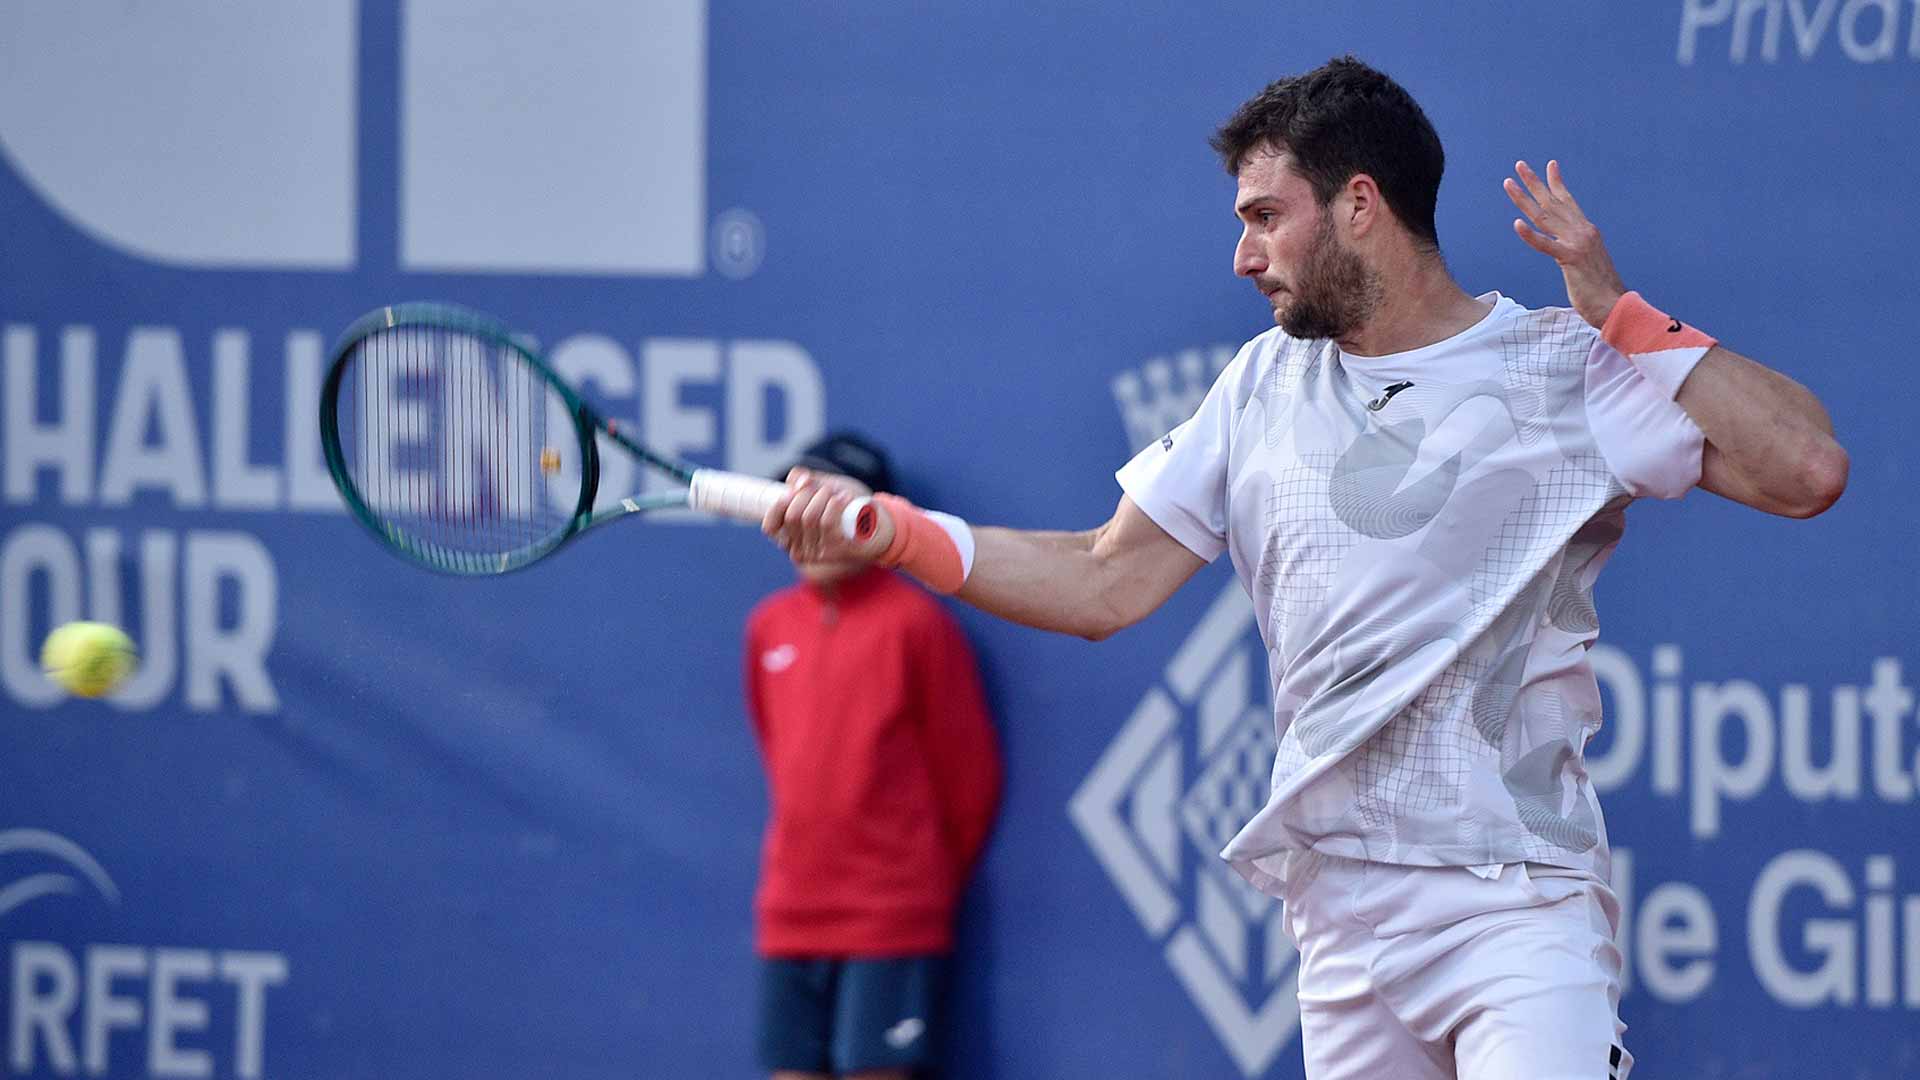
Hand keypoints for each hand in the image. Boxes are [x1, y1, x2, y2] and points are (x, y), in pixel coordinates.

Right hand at [761, 468, 885, 565]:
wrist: (878, 526)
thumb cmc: (845, 508)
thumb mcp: (821, 490)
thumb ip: (806, 481)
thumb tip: (799, 481)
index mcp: (790, 539)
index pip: (770, 526)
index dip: (778, 506)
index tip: (792, 492)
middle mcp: (800, 551)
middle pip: (792, 515)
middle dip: (808, 494)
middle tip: (825, 488)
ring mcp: (818, 554)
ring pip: (810, 517)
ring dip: (824, 497)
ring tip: (837, 493)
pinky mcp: (836, 552)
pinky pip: (827, 522)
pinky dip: (835, 504)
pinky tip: (844, 498)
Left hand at [1504, 160, 1624, 329]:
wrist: (1616, 306)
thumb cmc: (1600, 290)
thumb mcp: (1587, 264)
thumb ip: (1577, 252)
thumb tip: (1570, 252)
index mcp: (1587, 231)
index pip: (1568, 201)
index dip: (1556, 183)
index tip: (1549, 165)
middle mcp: (1582, 231)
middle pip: (1552, 203)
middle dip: (1534, 183)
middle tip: (1519, 165)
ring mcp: (1576, 243)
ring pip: (1544, 216)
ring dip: (1523, 199)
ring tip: (1509, 183)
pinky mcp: (1570, 259)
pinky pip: (1546, 245)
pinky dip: (1530, 235)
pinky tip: (1516, 224)